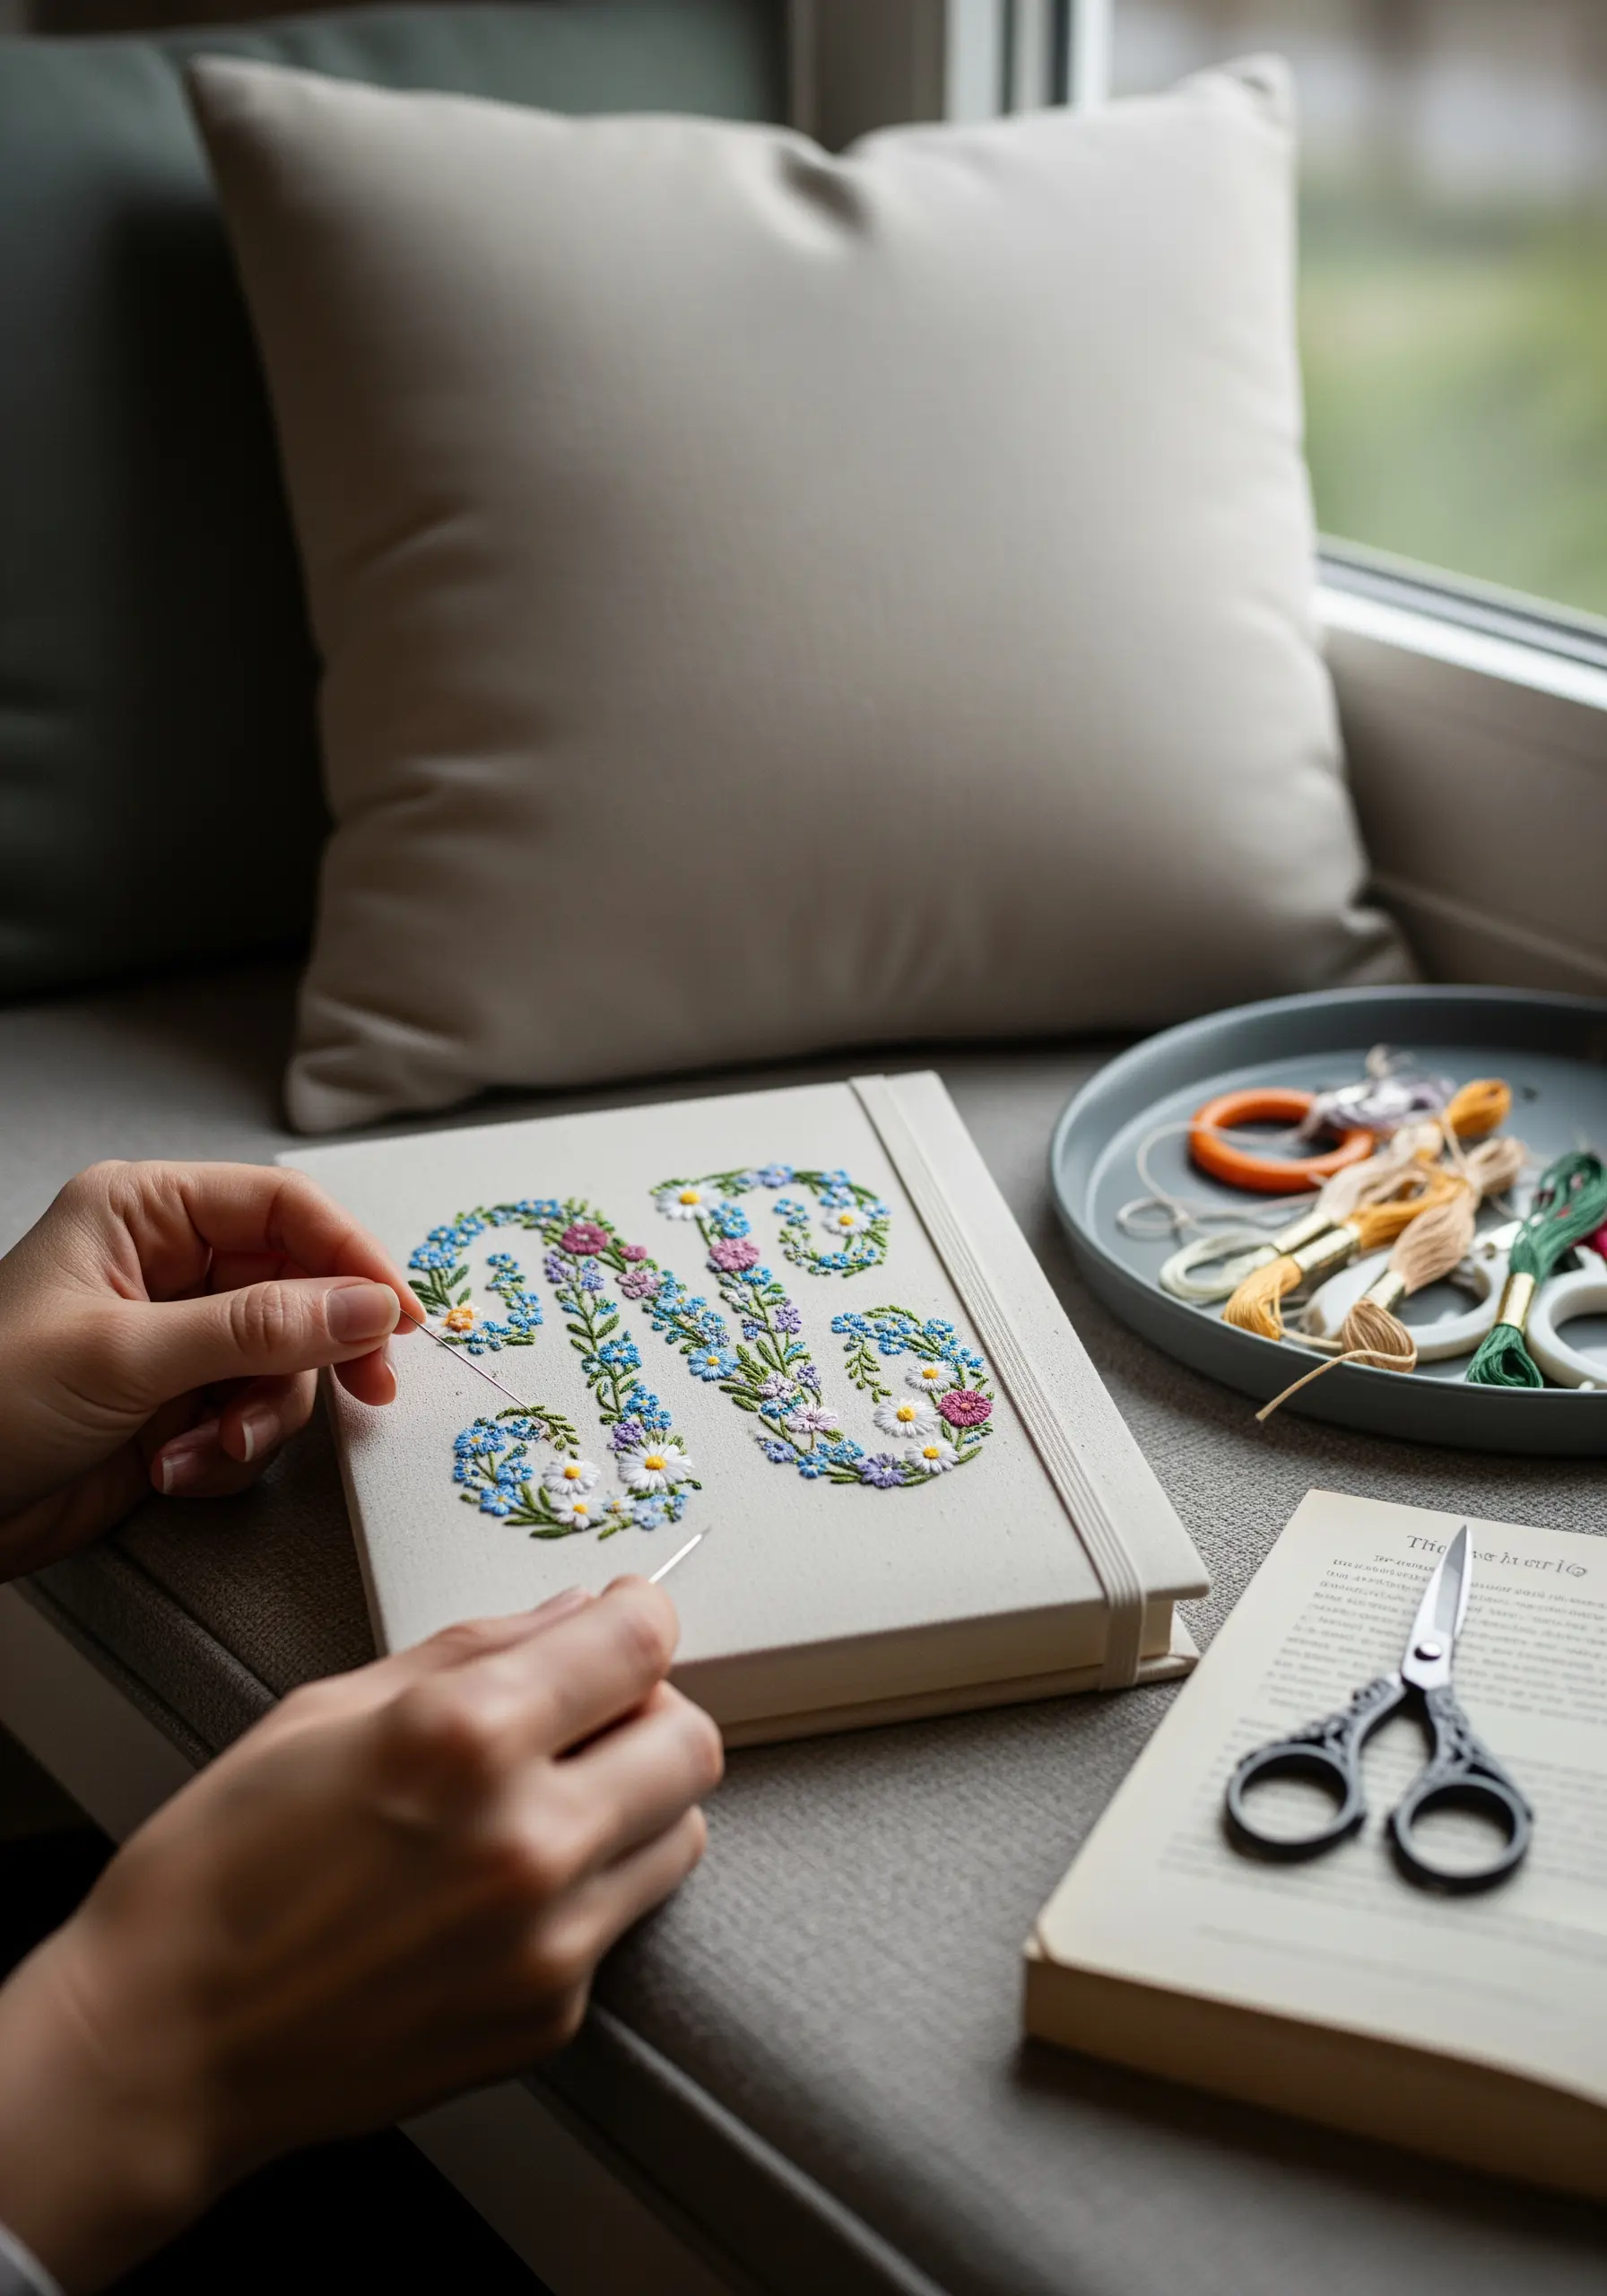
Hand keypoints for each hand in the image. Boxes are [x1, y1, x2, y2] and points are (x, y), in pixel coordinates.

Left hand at [0, 1160, 413, 1574]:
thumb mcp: (127, 1356)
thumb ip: (258, 1329)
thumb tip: (366, 1307)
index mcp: (143, 1212)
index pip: (283, 1208)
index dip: (351, 1256)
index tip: (397, 1315)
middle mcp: (167, 1265)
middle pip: (300, 1286)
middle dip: (317, 1351)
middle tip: (364, 1389)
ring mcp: (176, 1337)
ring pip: (286, 1362)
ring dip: (261, 1418)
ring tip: (210, 1449)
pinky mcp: (179, 1402)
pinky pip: (254, 1416)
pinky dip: (230, 1450)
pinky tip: (175, 1468)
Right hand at [0, 1577, 720, 2292]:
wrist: (163, 2044)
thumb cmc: (217, 1872)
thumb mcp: (324, 1711)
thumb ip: (469, 1652)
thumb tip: (567, 1615)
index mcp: (465, 1738)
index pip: (639, 1642)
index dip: (639, 1617)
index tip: (627, 1619)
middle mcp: (526, 1838)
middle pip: (691, 1741)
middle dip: (649, 1712)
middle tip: (590, 1715)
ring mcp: (547, 1940)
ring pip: (679, 1832)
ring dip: (633, 1802)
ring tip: (542, 1804)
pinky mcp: (549, 2015)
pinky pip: (619, 1920)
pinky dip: (585, 1893)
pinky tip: (496, 1893)